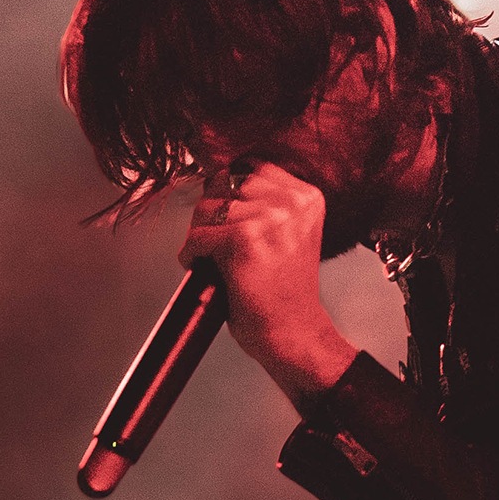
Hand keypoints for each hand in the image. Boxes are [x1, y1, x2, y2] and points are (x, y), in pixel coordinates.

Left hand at [180, 162, 357, 409]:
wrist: (293, 333)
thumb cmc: (283, 289)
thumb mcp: (286, 233)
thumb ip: (264, 202)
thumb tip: (212, 176)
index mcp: (307, 195)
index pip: (249, 166)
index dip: (228, 191)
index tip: (227, 219)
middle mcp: (293, 201)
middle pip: (224, 182)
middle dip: (211, 211)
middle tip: (215, 241)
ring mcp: (271, 218)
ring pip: (206, 208)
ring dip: (199, 234)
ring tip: (210, 257)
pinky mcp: (246, 239)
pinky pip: (198, 235)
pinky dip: (191, 254)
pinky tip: (202, 268)